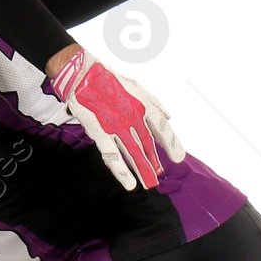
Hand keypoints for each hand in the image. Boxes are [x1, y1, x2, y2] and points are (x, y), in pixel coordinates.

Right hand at [50, 48, 183, 190]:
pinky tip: (128, 183)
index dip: (172, 143)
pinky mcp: (99, 132)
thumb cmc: (108, 79)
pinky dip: (121, 171)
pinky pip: (112, 155)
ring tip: (149, 184)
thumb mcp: (136, 87)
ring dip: (141, 170)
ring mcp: (116, 126)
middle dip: (155, 162)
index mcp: (142, 105)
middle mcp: (131, 117)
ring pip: (132, 153)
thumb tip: (167, 116)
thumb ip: (153, 103)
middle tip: (160, 176)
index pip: (162, 127)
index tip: (178, 157)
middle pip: (148, 145)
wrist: (82, 75)